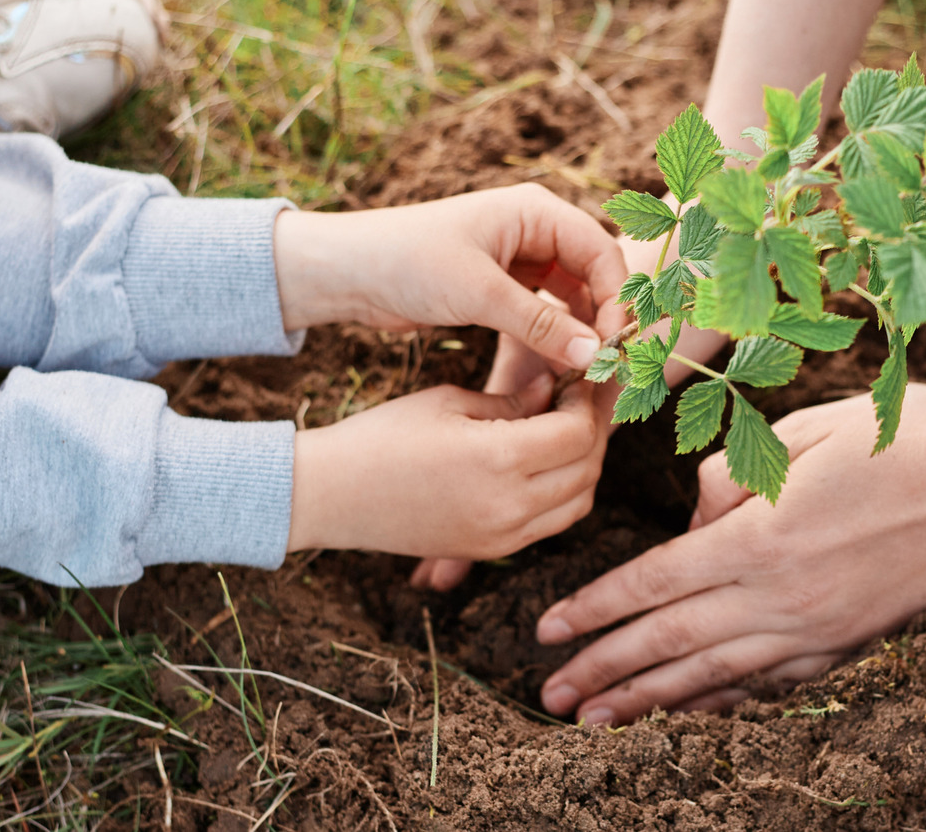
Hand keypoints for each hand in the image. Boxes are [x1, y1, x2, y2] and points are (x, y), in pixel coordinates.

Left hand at [274, 183, 626, 370]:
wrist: (349, 271)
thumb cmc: (408, 262)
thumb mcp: (477, 293)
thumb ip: (539, 324)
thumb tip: (594, 355)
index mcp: (535, 211)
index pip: (602, 252)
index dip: (614, 299)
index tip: (610, 347)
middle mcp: (535, 229)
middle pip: (594, 275)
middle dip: (602, 318)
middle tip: (605, 368)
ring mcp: (522, 258)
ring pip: (574, 297)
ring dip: (581, 331)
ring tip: (583, 373)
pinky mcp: (504, 286)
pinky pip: (548, 311)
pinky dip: (556, 336)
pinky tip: (559, 367)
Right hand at [407, 292, 626, 590]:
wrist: (330, 496)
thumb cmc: (383, 436)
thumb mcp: (451, 401)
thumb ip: (513, 400)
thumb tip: (557, 388)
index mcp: (499, 460)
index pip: (577, 433)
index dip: (587, 401)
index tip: (579, 376)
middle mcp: (509, 506)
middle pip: (588, 468)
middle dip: (594, 429)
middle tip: (584, 397)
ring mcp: (502, 536)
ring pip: (579, 502)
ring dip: (585, 464)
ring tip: (568, 428)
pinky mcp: (490, 550)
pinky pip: (551, 523)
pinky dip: (564, 492)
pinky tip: (547, 460)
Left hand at [533, 384, 925, 723]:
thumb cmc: (904, 435)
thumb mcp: (804, 431)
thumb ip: (731, 480)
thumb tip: (693, 524)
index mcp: (761, 539)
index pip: (652, 585)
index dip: (594, 611)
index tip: (547, 631)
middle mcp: (781, 597)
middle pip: (670, 645)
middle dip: (604, 672)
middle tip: (552, 696)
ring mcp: (819, 629)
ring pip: (715, 677)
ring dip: (650, 702)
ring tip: (599, 722)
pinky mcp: (851, 640)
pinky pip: (771, 681)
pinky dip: (724, 699)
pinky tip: (693, 710)